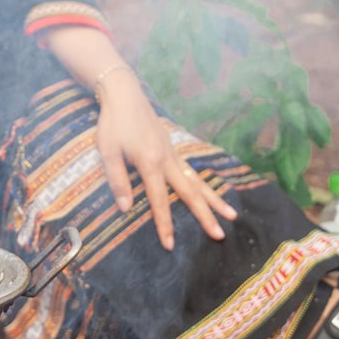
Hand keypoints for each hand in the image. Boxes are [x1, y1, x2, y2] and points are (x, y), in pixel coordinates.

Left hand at [92, 72, 238, 250]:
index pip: (159, 200)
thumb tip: (126, 208)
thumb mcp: (108, 151)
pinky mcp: (172, 148)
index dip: (164, 224)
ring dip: (214, 200)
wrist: (125, 93)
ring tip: (231, 215)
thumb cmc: (113, 123)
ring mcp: (173, 153)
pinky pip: (192, 171)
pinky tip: (210, 194)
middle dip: (205, 215)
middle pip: (190, 193)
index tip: (170, 245)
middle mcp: (167, 160)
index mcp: (150, 163)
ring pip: (197, 181)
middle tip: (220, 235)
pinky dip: (204, 185)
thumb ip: (118, 180)